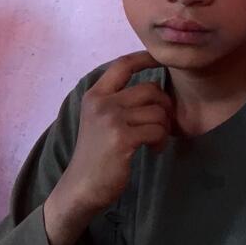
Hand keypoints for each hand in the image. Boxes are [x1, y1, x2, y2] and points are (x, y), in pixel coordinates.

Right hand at [44, 52, 170, 244]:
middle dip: (163, 106)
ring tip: (155, 141)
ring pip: (157, 110)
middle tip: (161, 124)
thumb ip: (117, 101)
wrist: (81, 187)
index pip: (123, 64)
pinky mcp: (122, 138)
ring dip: (164, 127)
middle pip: (150, 88)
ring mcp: (111, 120)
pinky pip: (157, 129)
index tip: (161, 59)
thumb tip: (154, 87)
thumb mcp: (98, 120)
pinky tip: (153, 150)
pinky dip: (161, 141)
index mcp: (94, 95)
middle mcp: (101, 103)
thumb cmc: (95, 155)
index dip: (145, 57)